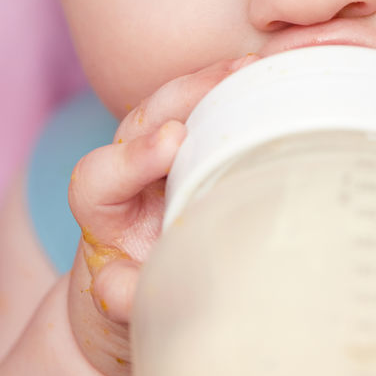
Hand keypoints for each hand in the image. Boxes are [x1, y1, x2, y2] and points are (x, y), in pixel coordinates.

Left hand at [66, 55, 257, 375]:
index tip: (173, 143)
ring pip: (178, 101)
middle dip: (186, 93)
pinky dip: (240, 89)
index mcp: (102, 211)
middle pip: (143, 116)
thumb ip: (121, 297)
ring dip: (217, 81)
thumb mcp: (124, 308)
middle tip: (233, 78)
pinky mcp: (197, 140)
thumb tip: (120, 289)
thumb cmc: (138, 296)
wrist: (147, 290)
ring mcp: (164, 149)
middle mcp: (129, 168)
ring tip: (260, 67)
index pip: (99, 176)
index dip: (133, 155)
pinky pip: (211, 105)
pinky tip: (276, 75)